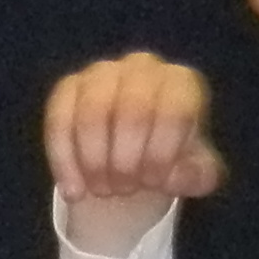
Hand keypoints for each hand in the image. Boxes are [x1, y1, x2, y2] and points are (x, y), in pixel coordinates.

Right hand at [42, 54, 224, 232]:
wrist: (134, 158)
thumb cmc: (169, 157)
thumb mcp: (195, 174)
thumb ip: (199, 177)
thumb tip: (177, 176)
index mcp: (181, 84)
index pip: (175, 111)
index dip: (161, 154)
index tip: (154, 183)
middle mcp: (143, 67)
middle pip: (133, 111)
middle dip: (126, 162)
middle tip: (125, 190)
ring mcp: (102, 73)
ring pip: (92, 113)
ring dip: (95, 162)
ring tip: (102, 190)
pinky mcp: (68, 88)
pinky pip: (59, 120)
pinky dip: (65, 161)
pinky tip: (74, 192)